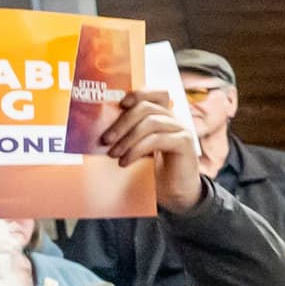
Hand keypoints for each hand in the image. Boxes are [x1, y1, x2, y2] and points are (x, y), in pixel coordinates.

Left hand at [97, 88, 203, 210]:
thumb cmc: (154, 168)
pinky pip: (157, 139)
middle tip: (105, 140)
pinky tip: (126, 162)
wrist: (175, 192)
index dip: (139, 93)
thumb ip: (128, 134)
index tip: (121, 104)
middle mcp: (174, 119)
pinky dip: (137, 149)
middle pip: (146, 107)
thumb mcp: (138, 146)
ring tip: (114, 154)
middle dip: (122, 122)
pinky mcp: (184, 143)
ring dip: (127, 138)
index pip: (157, 93)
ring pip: (151, 122)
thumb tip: (100, 128)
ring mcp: (181, 129)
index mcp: (164, 115)